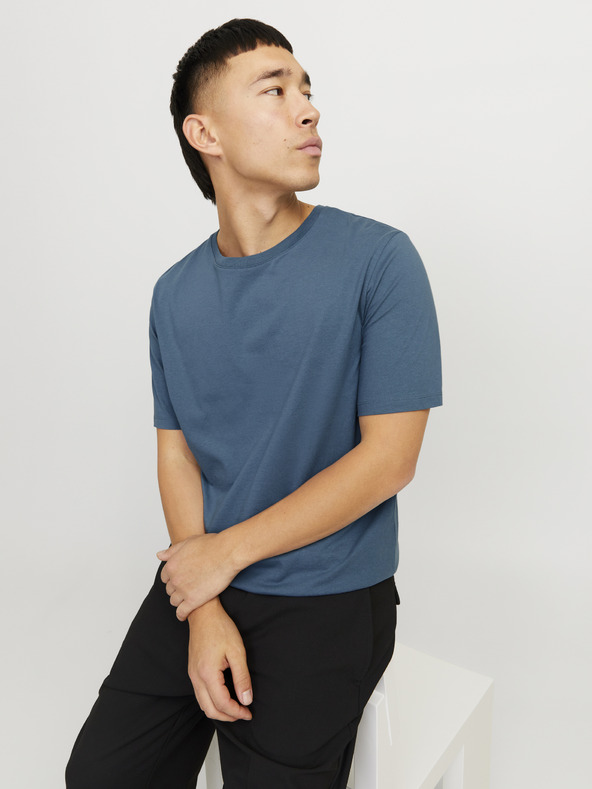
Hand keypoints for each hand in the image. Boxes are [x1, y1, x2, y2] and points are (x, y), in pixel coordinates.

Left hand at [157, 533, 238, 620]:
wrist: (226, 553)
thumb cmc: (211, 545)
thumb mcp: (188, 543)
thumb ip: (172, 551)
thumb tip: (159, 555)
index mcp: (171, 565)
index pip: (165, 577)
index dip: (172, 578)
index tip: (179, 579)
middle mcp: (174, 579)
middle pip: (170, 590)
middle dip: (176, 589)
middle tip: (187, 588)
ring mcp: (183, 590)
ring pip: (174, 601)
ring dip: (179, 601)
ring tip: (187, 600)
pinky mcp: (194, 601)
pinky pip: (182, 612)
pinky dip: (182, 615)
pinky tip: (185, 615)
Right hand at [187, 599, 252, 721]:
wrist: (203, 613)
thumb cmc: (221, 628)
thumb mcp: (237, 651)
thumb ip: (241, 677)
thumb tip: (246, 699)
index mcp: (207, 674)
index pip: (222, 704)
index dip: (237, 712)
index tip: (249, 713)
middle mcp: (196, 678)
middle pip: (209, 710)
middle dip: (227, 716)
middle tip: (243, 714)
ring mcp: (192, 675)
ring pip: (203, 704)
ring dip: (219, 711)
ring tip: (236, 708)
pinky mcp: (192, 671)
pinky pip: (200, 694)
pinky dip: (212, 702)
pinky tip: (224, 697)